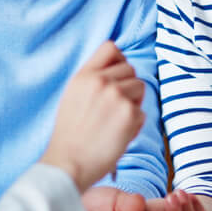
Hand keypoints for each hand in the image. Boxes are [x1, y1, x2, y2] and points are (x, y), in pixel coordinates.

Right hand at [40, 41, 145, 191]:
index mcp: (84, 75)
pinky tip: (118, 135)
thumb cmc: (70, 135)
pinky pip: (142, 112)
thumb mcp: (72, 96)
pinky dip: (135, 125)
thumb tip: (116, 69)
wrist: (69, 162)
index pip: (110, 48)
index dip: (119, 60)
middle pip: (130, 69)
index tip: (117, 76)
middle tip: (113, 109)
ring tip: (115, 122)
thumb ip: (92, 80)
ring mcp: (116, 96)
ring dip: (133, 104)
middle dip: (127, 87)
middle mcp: (100, 81)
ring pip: (140, 88)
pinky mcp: (130, 114)